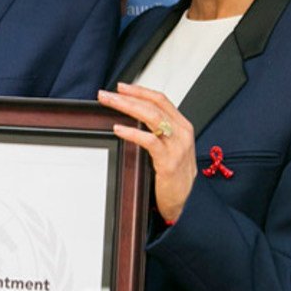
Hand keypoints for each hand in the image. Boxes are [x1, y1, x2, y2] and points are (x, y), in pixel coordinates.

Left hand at [98, 83, 195, 222]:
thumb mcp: (171, 148)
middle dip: (128, 97)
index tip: (122, 88)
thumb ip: (159, 132)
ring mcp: (177, 147)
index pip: (161, 100)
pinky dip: (132, 132)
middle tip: (107, 95)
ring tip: (110, 104)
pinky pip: (149, 141)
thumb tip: (134, 116)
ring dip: (127, 107)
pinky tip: (119, 129)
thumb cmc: (174, 176)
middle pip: (154, 105)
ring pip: (151, 117)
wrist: (182, 203)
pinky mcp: (169, 162)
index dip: (140, 91)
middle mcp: (182, 133)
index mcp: (182, 127)